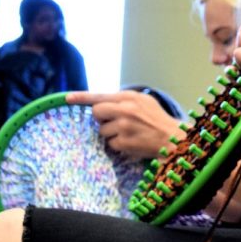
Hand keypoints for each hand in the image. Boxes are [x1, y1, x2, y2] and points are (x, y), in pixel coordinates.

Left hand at [66, 90, 181, 159]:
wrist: (173, 138)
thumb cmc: (158, 120)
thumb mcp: (144, 102)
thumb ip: (124, 100)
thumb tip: (102, 103)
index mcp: (129, 97)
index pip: (100, 96)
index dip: (81, 97)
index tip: (67, 98)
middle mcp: (125, 109)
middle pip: (96, 112)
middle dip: (101, 118)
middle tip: (114, 122)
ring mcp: (124, 126)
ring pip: (102, 131)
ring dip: (112, 134)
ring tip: (129, 133)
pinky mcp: (124, 142)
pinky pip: (110, 144)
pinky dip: (119, 145)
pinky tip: (132, 142)